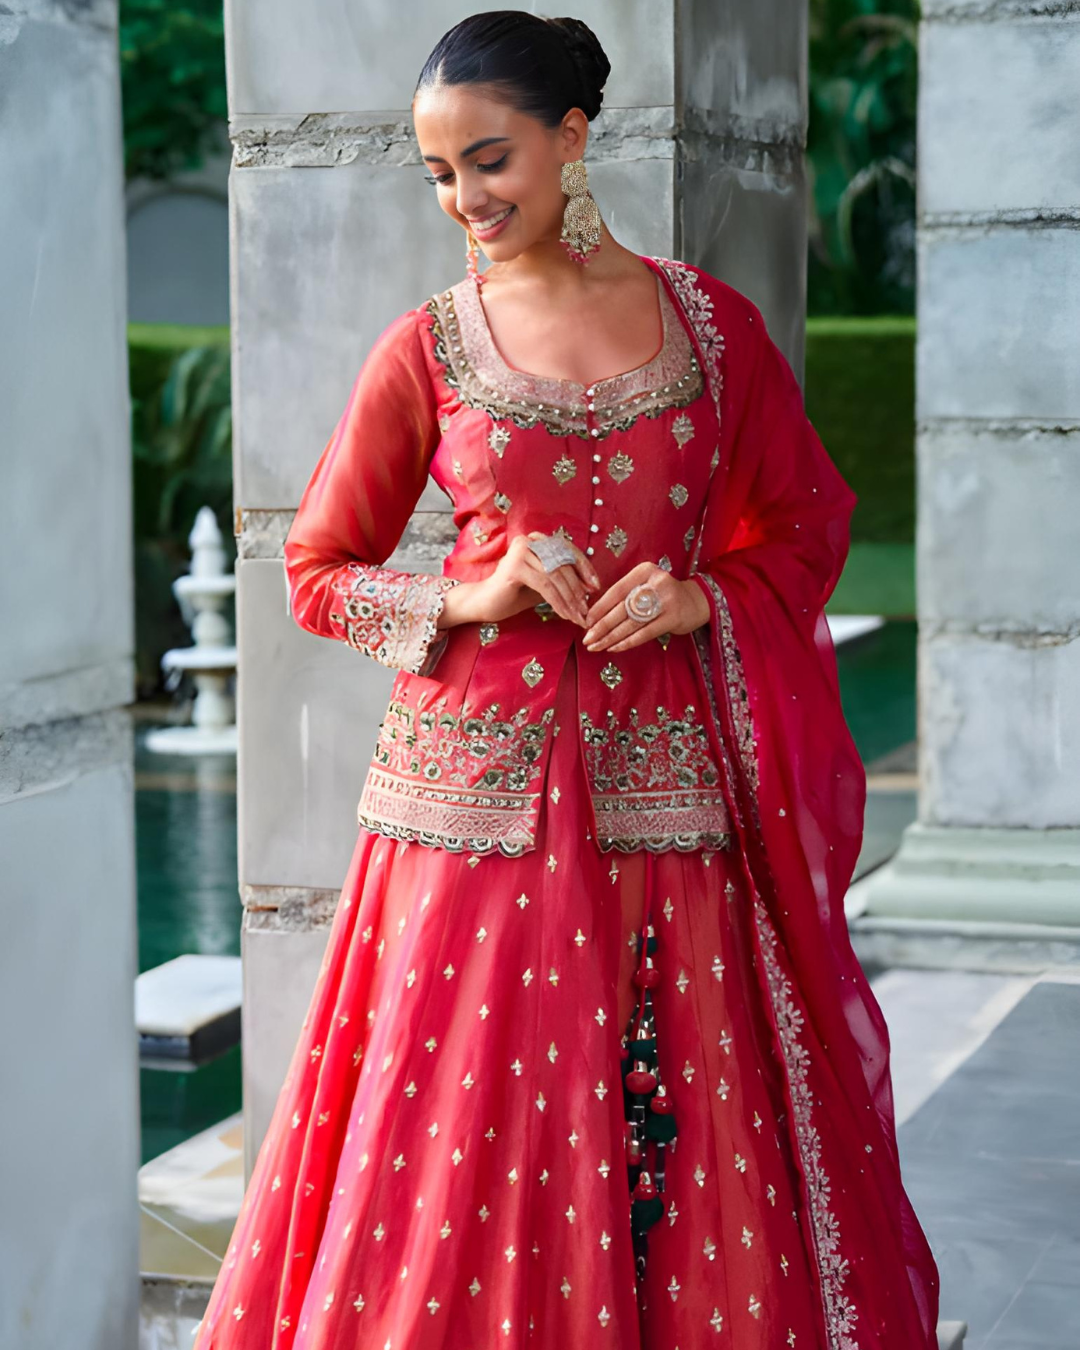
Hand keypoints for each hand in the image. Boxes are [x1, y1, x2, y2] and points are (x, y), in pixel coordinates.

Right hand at [440, 531, 600, 627]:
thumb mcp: (544, 584)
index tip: (595, 587)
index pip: (567, 550)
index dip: (584, 568)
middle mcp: (529, 540)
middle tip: (586, 610)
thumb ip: (563, 580)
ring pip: (556, 576)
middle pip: (563, 563)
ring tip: (577, 616)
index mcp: (537, 540)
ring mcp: (521, 551)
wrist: (483, 604)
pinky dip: (558, 601)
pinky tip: (564, 615)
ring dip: (570, 599)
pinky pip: (545, 585)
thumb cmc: (514, 594)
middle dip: (578, 589)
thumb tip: (590, 587)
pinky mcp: (515, 566)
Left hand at [582, 564, 709, 651]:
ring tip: (596, 646)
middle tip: (587, 638)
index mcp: (644, 570)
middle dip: (601, 626)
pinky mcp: (673, 618)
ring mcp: (666, 600)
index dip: (599, 608)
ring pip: (631, 623)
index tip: (586, 621)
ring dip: (611, 637)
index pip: (616, 591)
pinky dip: (627, 642)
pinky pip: (644, 633)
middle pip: (621, 608)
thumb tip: (593, 614)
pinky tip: (614, 648)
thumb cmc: (662, 595)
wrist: (696, 601)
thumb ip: (624, 594)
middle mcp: (655, 582)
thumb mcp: (645, 585)